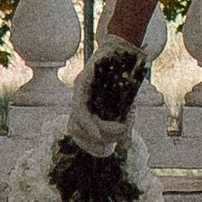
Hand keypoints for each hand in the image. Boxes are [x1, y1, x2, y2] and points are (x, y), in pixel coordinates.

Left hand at [65, 26, 157, 149]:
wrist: (126, 52)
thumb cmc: (126, 80)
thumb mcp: (127, 109)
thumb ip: (124, 127)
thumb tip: (124, 147)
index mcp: (87, 107)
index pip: (78, 132)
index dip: (89, 145)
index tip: (106, 150)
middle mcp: (79, 100)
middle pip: (74, 130)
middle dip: (90, 143)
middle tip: (110, 145)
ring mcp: (78, 92)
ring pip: (76, 123)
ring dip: (94, 134)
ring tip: (118, 130)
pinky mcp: (81, 84)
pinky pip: (80, 110)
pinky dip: (89, 125)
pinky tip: (100, 133)